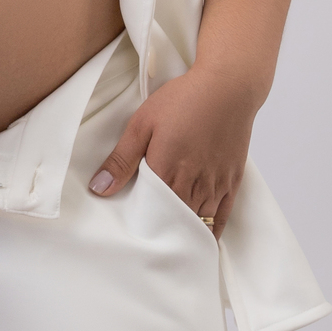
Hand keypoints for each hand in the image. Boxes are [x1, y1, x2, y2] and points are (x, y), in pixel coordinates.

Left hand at [88, 65, 257, 236]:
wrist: (227, 87)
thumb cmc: (183, 100)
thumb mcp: (142, 124)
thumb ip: (121, 159)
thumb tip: (99, 188)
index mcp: (166, 172)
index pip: (149, 213)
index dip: (140, 223)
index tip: (130, 229)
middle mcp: (193, 184)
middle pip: (173, 222)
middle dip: (161, 232)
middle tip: (148, 240)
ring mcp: (215, 185)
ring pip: (197, 223)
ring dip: (184, 234)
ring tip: (170, 243)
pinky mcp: (232, 182)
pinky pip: (221, 218)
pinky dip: (210, 231)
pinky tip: (200, 239)